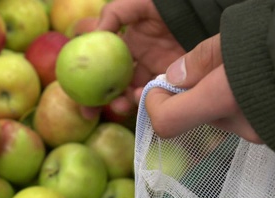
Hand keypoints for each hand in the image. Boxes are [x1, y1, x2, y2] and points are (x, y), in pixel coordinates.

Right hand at [80, 0, 184, 118]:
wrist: (205, 16)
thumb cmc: (172, 6)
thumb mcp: (140, 3)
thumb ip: (115, 13)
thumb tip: (93, 33)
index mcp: (124, 39)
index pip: (96, 54)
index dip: (80, 65)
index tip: (69, 79)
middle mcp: (134, 58)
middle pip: (107, 82)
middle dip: (94, 98)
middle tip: (87, 111)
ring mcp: (150, 72)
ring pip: (126, 93)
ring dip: (117, 102)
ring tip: (118, 104)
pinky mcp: (167, 83)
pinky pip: (149, 97)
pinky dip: (140, 101)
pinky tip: (138, 98)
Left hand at [146, 34, 262, 143]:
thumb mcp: (234, 38)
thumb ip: (199, 61)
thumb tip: (174, 78)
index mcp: (224, 99)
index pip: (166, 121)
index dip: (156, 104)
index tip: (162, 83)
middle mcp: (240, 125)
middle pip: (194, 118)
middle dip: (189, 97)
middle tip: (201, 71)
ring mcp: (258, 132)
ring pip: (218, 118)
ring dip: (215, 100)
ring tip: (234, 71)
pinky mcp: (273, 132)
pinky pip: (242, 120)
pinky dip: (237, 104)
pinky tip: (251, 83)